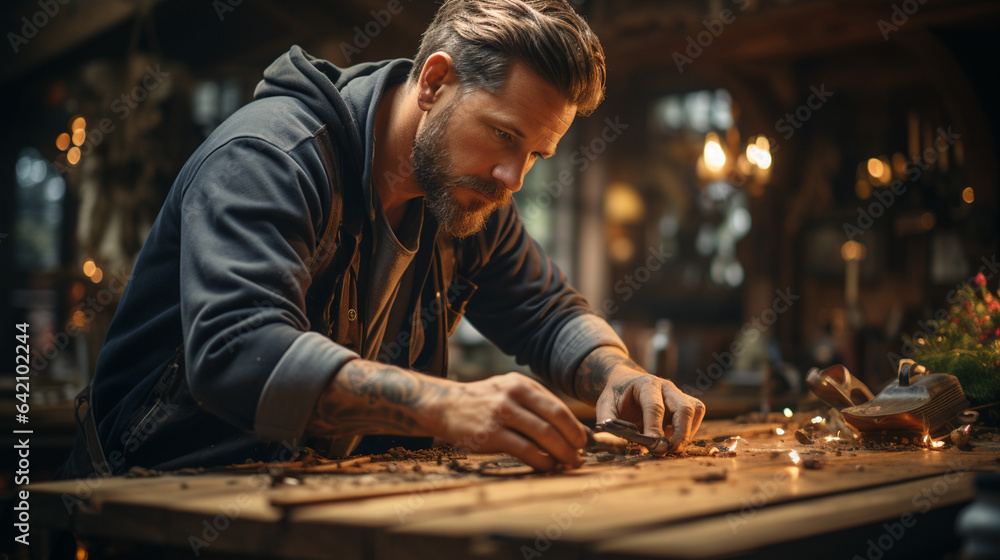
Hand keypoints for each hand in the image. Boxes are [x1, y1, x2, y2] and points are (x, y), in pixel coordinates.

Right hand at [308, 360, 586, 470]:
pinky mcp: (489, 434)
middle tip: (579, 456)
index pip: (557, 405)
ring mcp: (500, 414)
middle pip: (554, 420)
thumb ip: (532, 401)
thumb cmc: (480, 401)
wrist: (443, 405)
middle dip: (572, 441)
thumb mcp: (505, 389)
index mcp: (520, 384)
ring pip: (542, 436)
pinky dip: (540, 461)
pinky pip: (524, 450)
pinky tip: (546, 467)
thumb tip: (566, 425)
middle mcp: (512, 395)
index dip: (574, 425)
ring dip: (560, 453)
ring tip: (567, 464)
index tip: (583, 440)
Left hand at [577, 347, 704, 452]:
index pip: (655, 407)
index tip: (654, 448)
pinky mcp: (685, 401)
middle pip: (683, 409)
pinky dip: (690, 429)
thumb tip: (615, 443)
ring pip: (693, 411)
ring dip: (686, 433)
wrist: (625, 383)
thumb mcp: (605, 406)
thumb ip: (609, 422)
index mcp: (646, 384)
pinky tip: (674, 439)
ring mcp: (678, 393)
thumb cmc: (616, 396)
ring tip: (671, 448)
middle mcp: (666, 387)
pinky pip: (696, 414)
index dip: (656, 429)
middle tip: (667, 451)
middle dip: (679, 434)